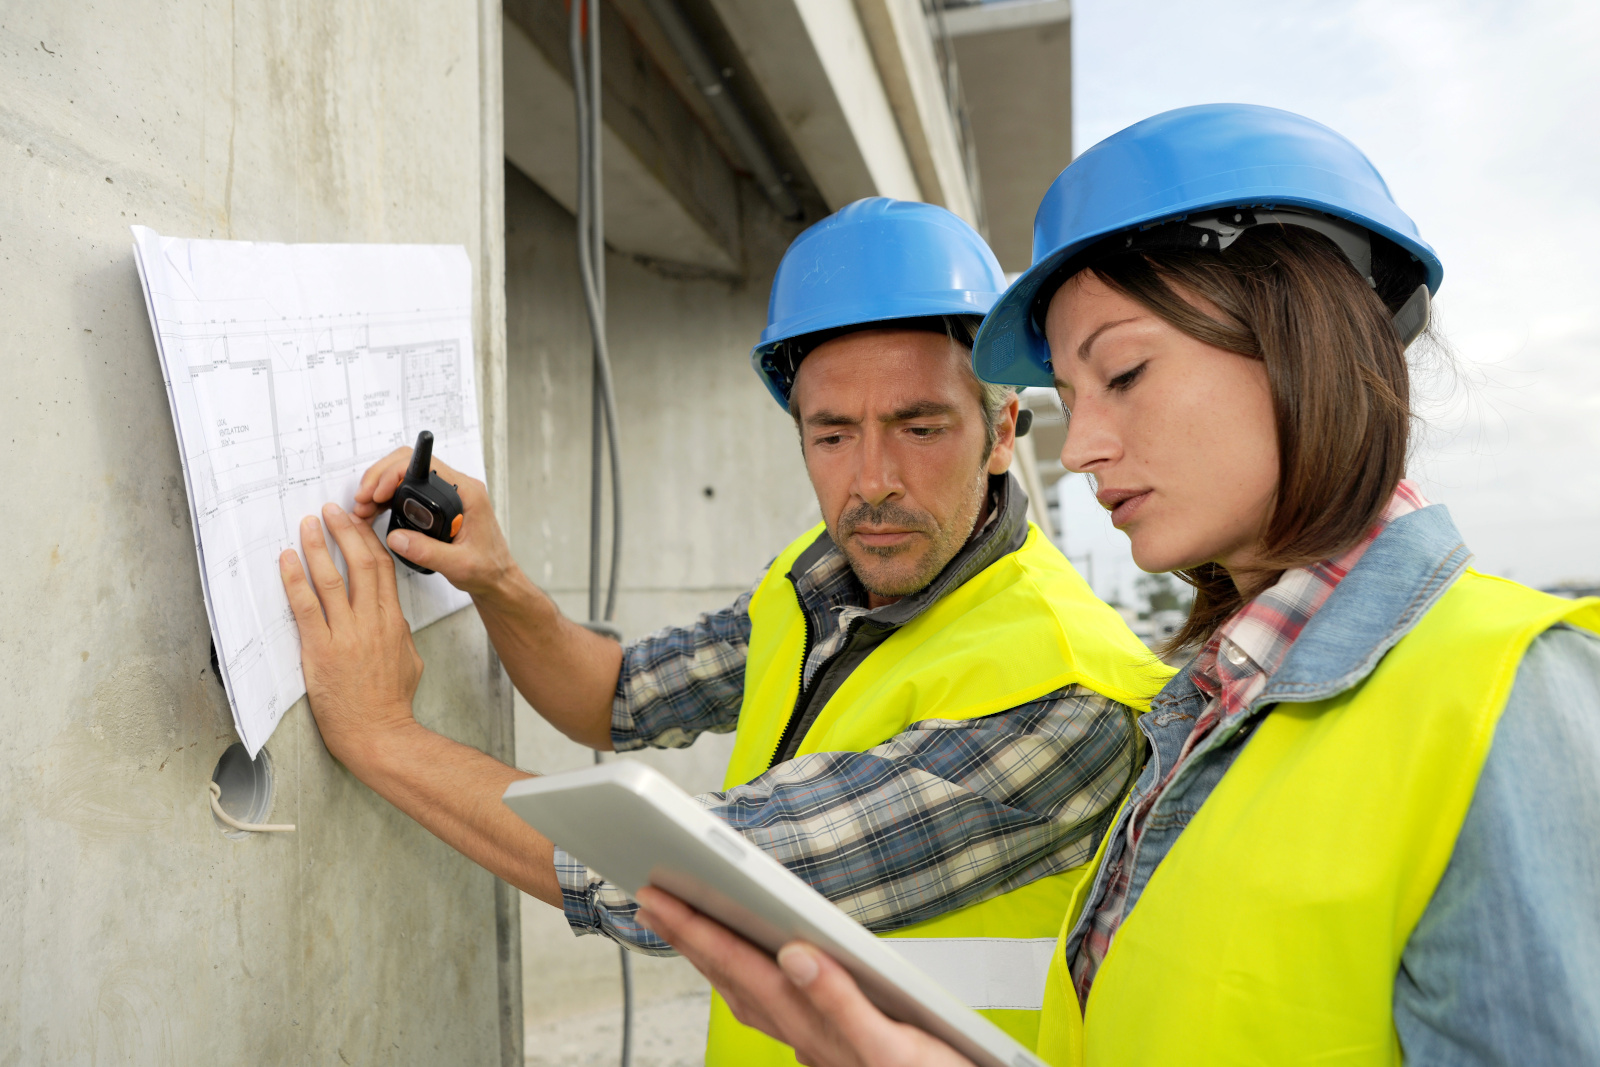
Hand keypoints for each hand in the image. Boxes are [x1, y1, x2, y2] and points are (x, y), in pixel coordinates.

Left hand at [280, 503, 424, 765]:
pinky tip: (288, 560)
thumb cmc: (392, 703)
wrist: (379, 733)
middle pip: (362, 563)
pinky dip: (295, 579)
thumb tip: (391, 618)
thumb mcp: (409, 660)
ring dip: (318, 546)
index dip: (369, 541)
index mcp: (393, 622)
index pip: (383, 569)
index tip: (359, 523)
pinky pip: (305, 606)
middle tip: (332, 511)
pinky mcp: (321, 649)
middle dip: (346, 531)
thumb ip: (399, 634)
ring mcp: (346, 634)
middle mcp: (371, 621)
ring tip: (308, 525)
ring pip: (332, 578)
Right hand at [353, 446, 515, 598]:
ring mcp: (448, 494)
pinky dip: (388, 498)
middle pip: (410, 464)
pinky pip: (408, 490)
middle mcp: (457, 487)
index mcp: (467, 493)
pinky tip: (375, 511)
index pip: (425, 465)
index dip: (393, 473)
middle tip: (362, 501)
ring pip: (406, 475)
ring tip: (363, 508)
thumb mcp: (459, 565)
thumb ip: (428, 552)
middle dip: (380, 478)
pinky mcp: (438, 504)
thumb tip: (396, 538)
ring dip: (380, 488)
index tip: (376, 493)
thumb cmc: (488, 568)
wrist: (497, 578)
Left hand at [635, 888, 974, 1066]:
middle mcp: (800, 1033)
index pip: (738, 967)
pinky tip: (745, 969)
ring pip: (742, 993)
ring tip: (683, 926)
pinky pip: (766, 1004)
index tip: (657, 900)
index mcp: (809, 1024)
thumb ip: (841, 1001)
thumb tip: (796, 954)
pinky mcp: (826, 1042)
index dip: (694, 931)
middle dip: (686, 938)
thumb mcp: (891, 1045)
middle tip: (650, 902)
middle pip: (728, 977)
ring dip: (709, 956)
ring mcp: (810, 1040)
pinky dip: (743, 978)